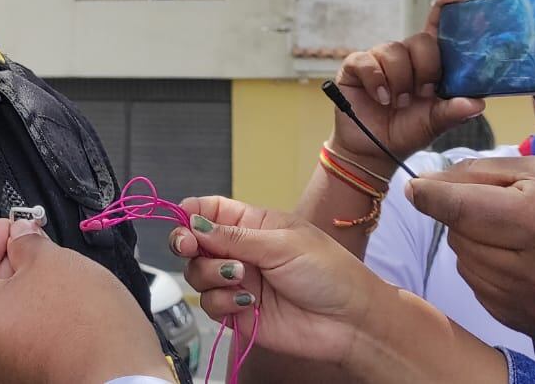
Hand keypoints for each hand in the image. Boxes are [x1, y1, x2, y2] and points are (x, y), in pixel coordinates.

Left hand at [0, 219, 171, 383]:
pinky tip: (63, 308)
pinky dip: (35, 322)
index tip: (14, 227)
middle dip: (9, 264)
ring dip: (24, 293)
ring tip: (57, 275)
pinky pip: (20, 345)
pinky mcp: (26, 383)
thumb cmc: (87, 326)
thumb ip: (26, 242)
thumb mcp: (53, 262)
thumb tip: (20, 235)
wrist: (125, 380)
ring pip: (2, 321)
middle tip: (38, 245)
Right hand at [169, 196, 386, 367]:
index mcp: (253, 225)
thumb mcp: (282, 243)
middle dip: (187, 244)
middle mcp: (240, 252)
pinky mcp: (238, 312)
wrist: (350, 322)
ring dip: (211, 274)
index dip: (190, 215)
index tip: (183, 223)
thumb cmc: (329, 272)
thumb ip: (234, 237)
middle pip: (194, 244)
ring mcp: (238, 283)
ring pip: (197, 275)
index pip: (209, 212)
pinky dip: (222, 302)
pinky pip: (211, 305)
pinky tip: (247, 302)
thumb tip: (193, 223)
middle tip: (190, 247)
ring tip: (241, 278)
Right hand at [328, 0, 484, 172]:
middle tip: (423, 94)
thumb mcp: (434, 124)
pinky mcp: (356, 67)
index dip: (446, 9)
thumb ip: (453, 111)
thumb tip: (477, 102)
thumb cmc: (406, 132)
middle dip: (426, 67)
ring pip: (394, 50)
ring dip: (400, 80)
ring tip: (398, 103)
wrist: (372, 151)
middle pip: (421, 40)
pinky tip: (380, 97)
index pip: (437, 28)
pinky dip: (376, 80)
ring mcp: (379, 61)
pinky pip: (367, 61)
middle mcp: (405, 58)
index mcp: (428, 65)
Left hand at [405, 155, 534, 339]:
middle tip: (500, 210)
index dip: (431, 197)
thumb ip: (476, 175)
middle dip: (466, 220)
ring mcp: (534, 307)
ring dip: (475, 248)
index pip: (459, 211)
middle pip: (461, 240)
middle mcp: (533, 273)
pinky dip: (489, 275)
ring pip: (467, 269)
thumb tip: (423, 187)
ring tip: (513, 236)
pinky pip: (484, 295)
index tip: (415, 188)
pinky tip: (520, 262)